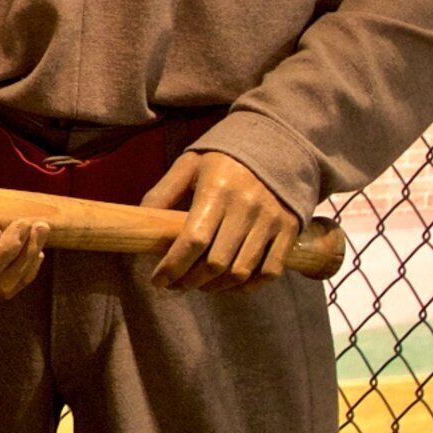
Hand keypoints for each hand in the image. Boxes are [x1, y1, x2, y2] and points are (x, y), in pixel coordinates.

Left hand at [145, 150, 300, 291]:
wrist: (278, 144)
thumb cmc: (224, 158)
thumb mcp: (189, 165)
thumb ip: (163, 193)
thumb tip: (141, 225)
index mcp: (217, 189)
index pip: (193, 240)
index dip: (173, 266)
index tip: (158, 280)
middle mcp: (247, 207)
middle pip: (216, 263)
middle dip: (190, 281)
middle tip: (176, 284)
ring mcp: (271, 220)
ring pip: (241, 271)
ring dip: (216, 287)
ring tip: (200, 285)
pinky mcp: (290, 230)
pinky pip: (270, 272)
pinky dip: (248, 287)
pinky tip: (230, 285)